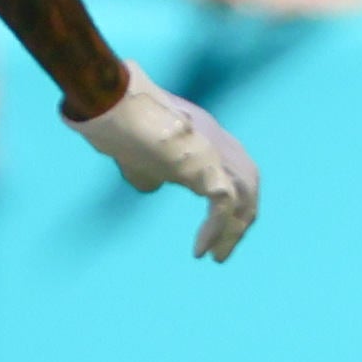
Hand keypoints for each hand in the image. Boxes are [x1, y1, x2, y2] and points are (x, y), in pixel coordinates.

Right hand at [68, 63, 259, 259]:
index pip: (234, 169)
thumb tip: (151, 185)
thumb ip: (151, 170)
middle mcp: (217, 140)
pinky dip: (218, 228)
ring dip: (234, 228)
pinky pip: (224, 201)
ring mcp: (214, 149)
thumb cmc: (120, 127)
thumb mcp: (138, 155)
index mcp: (205, 137)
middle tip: (223, 251)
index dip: (232, 200)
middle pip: (248, 182)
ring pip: (245, 192)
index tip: (218, 230)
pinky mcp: (205, 162)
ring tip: (217, 256)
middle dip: (241, 218)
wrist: (114, 105)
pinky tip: (201, 249)